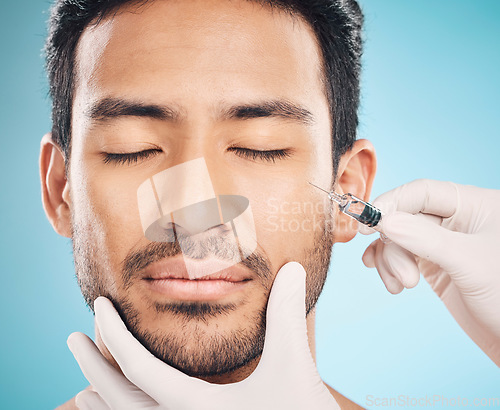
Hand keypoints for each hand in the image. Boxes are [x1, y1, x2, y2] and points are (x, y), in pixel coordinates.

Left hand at [67, 262, 339, 408]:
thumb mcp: (293, 367)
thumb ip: (286, 315)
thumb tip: (292, 267)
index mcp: (196, 406)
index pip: (137, 367)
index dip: (113, 333)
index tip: (97, 306)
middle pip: (120, 401)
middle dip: (92, 367)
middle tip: (72, 339)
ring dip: (104, 406)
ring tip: (83, 389)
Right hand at [361, 179, 499, 365]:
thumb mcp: (468, 262)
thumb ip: (425, 238)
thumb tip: (384, 221)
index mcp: (475, 206)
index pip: (423, 192)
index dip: (392, 203)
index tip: (368, 223)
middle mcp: (458, 220)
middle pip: (407, 217)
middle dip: (395, 244)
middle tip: (401, 274)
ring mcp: (444, 243)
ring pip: (400, 238)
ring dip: (391, 260)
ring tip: (401, 285)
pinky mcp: (435, 264)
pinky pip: (402, 256)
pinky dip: (390, 268)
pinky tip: (392, 283)